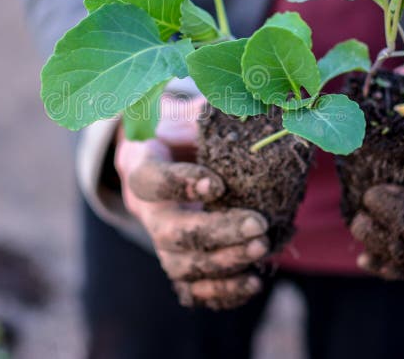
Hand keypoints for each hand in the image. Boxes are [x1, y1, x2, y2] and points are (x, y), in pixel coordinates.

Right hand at [115, 95, 268, 308]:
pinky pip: (193, 289)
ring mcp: (161, 240)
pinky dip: (221, 292)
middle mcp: (146, 209)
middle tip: (257, 225)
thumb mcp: (189, 112)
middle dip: (216, 232)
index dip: (180, 185)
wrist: (171, 155)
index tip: (217, 183)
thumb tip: (240, 112)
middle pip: (170, 232)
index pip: (151, 180)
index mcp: (142, 165)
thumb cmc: (184, 129)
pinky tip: (253, 281)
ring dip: (222, 262)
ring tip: (261, 248)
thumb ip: (204, 114)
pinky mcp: (180, 262)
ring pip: (181, 265)